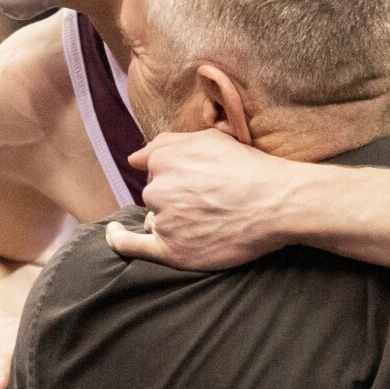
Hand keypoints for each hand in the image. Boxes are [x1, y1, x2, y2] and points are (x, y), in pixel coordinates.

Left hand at [106, 130, 303, 269]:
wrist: (277, 203)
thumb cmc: (249, 168)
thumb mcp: (211, 139)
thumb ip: (166, 143)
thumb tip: (133, 157)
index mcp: (164, 158)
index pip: (155, 167)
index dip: (176, 174)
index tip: (195, 181)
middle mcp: (157, 188)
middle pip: (154, 194)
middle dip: (173, 196)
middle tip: (209, 200)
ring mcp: (164, 220)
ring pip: (155, 218)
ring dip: (169, 218)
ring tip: (205, 219)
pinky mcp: (171, 249)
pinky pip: (133, 245)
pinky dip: (119, 240)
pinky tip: (112, 236)